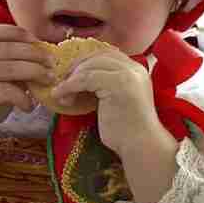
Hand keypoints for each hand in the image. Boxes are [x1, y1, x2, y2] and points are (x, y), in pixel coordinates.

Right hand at [0, 24, 54, 149]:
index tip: (36, 39)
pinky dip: (22, 97)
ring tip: (49, 80)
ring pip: (8, 68)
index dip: (16, 32)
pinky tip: (29, 106)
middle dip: (34, 53)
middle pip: (7, 49)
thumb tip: (45, 58)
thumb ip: (15, 66)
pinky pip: (5, 91)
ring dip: (34, 72)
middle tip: (53, 62)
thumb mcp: (2, 80)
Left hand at [53, 49, 173, 162]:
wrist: (142, 146)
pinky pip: (86, 78)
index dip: (86, 63)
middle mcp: (134, 68)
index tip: (72, 75)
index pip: (107, 56)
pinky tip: (61, 96)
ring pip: (90, 66)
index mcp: (136, 70)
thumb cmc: (128, 131)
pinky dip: (70, 86)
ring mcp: (127, 74)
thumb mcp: (117, 101)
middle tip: (63, 82)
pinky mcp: (118, 84)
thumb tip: (81, 80)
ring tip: (61, 93)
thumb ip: (106, 87)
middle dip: (77, 68)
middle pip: (98, 56)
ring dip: (71, 78)